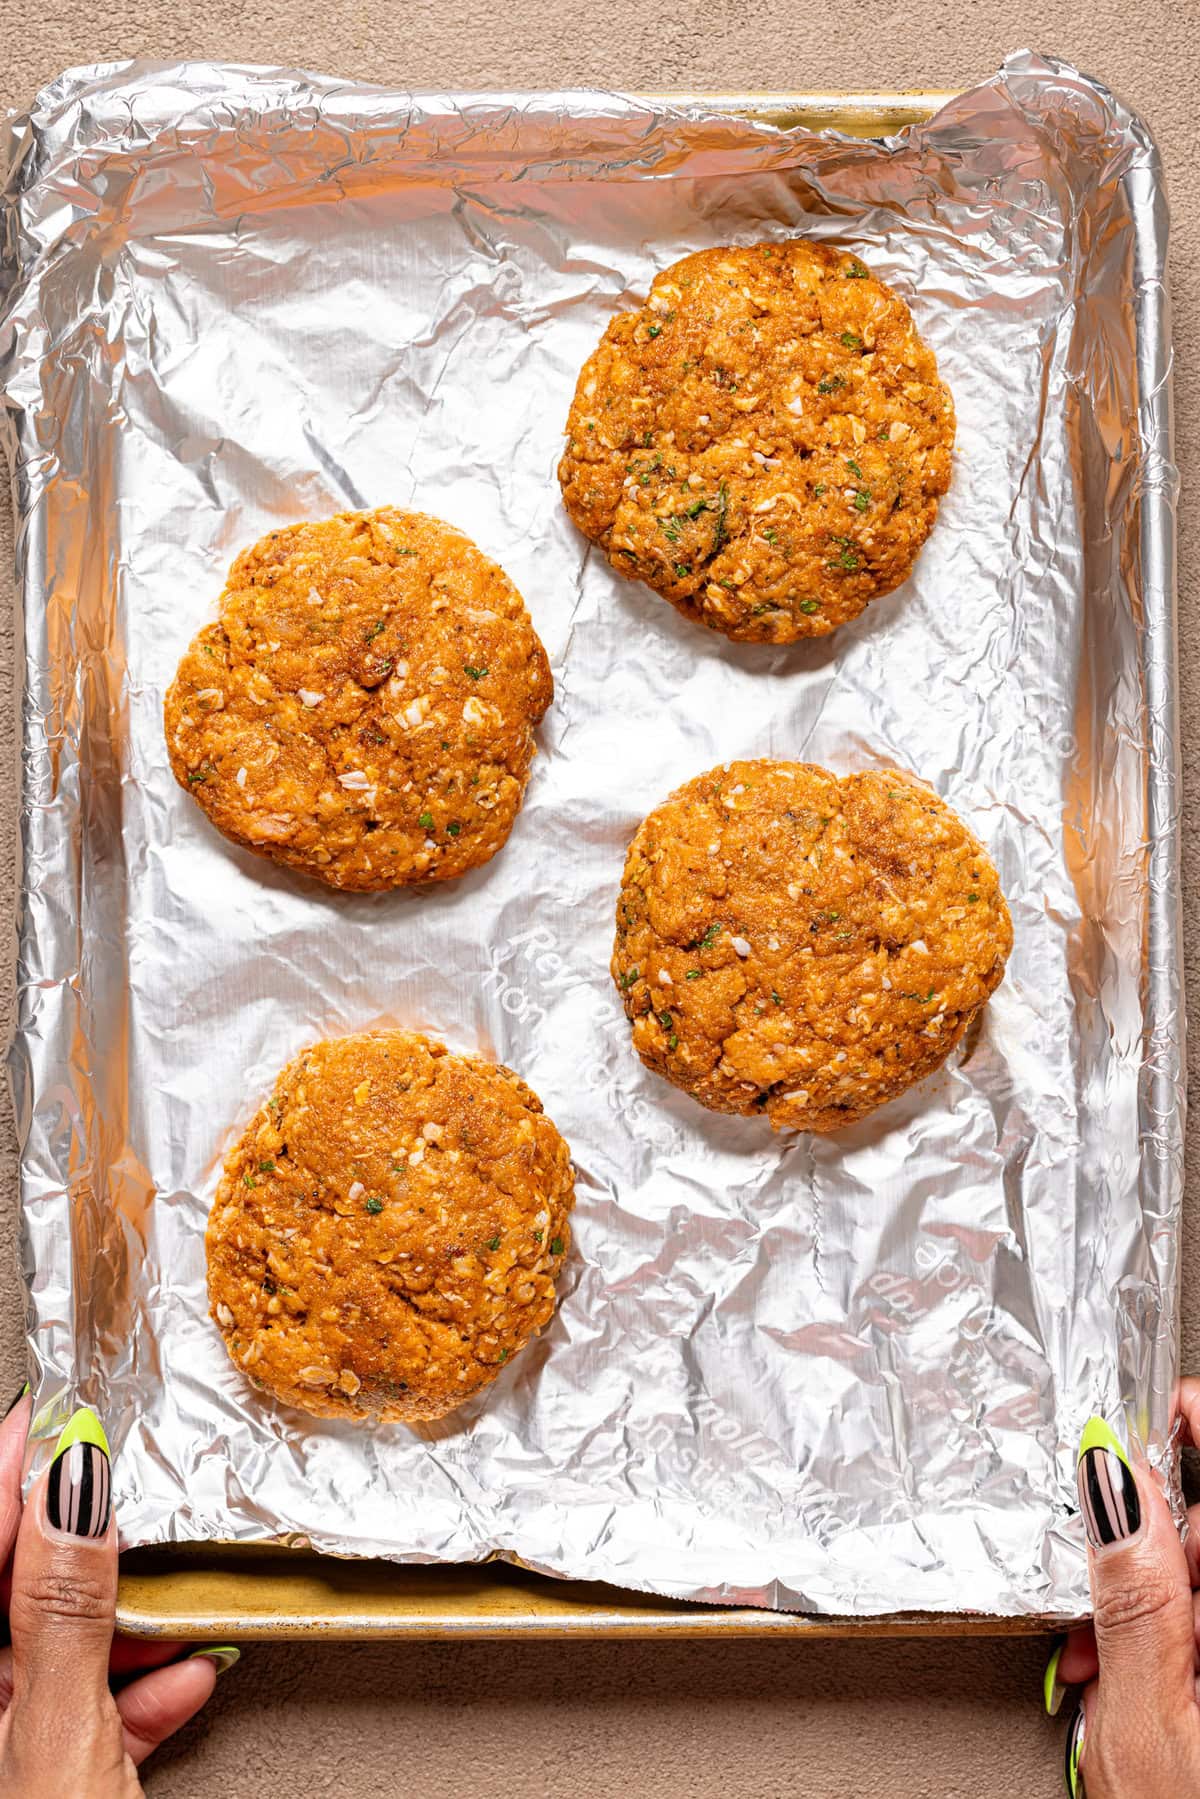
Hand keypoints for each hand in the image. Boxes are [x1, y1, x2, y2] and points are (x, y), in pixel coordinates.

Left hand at [0, 1390, 233, 1796]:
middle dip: (95, 1544)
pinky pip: (94, 1704)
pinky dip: (143, 1686)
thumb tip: (77, 1488)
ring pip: (67, 1641)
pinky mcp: (56, 1775)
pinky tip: (183, 1676)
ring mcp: (12, 1738)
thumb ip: (65, 1608)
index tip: (68, 1408)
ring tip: (180, 1604)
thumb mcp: (62, 1732)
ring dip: (134, 1621)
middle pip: (27, 1583)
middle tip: (142, 1497)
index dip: (20, 1464)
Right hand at [1046, 1380, 1199, 1795]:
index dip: (1197, 1433)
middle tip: (1109, 1592)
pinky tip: (1148, 1679)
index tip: (1155, 1416)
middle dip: (1158, 1545)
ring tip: (1115, 1661)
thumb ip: (1137, 1591)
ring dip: (1160, 1602)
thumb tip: (1115, 1478)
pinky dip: (1180, 1640)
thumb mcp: (1151, 1726)